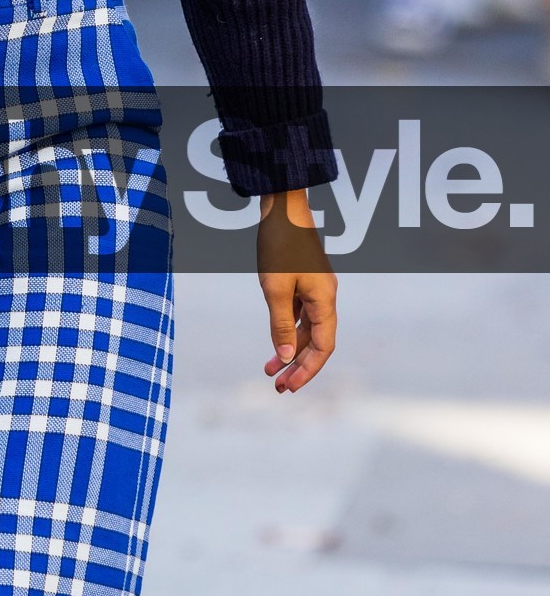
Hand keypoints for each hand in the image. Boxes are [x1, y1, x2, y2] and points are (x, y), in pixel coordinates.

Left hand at [259, 189, 337, 392]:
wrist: (281, 208)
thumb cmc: (278, 245)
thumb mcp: (274, 289)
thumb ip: (280, 324)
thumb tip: (286, 357)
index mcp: (325, 300)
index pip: (323, 346)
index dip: (308, 369)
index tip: (289, 387)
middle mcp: (325, 297)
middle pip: (317, 342)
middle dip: (298, 366)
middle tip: (278, 387)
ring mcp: (316, 289)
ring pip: (307, 330)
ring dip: (291, 351)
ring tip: (271, 371)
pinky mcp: (304, 281)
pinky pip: (300, 315)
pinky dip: (288, 331)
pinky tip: (276, 342)